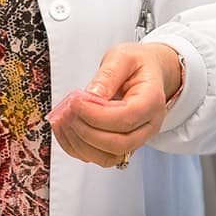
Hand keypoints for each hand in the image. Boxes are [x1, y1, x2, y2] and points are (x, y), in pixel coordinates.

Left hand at [51, 43, 181, 167]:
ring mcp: (136, 139)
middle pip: (118, 144)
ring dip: (80, 143)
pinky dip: (77, 148)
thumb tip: (91, 96)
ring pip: (108, 157)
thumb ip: (108, 75)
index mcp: (152, 101)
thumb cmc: (137, 64)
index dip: (96, 115)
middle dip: (86, 131)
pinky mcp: (121, 146)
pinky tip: (65, 130)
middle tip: (68, 111)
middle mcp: (148, 126)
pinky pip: (99, 158)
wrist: (148, 73)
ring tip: (63, 120)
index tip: (75, 102)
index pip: (126, 118)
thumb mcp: (122, 57)